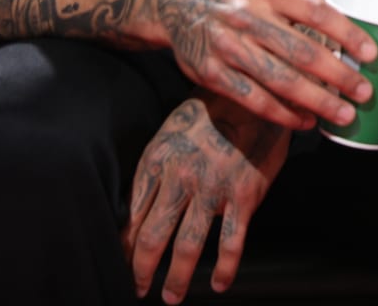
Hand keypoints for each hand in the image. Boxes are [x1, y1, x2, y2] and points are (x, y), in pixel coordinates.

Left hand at [124, 95, 290, 302]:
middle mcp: (180, 177)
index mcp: (157, 160)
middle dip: (141, 269)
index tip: (123, 261)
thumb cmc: (210, 110)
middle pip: (152, 236)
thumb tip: (138, 209)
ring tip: (170, 297)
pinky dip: (223, 268)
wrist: (254, 93)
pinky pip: (230, 242)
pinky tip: (218, 284)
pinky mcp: (243, 195)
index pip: (133, 214)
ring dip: (176, 279)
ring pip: (186, 246)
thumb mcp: (172, 131)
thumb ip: (157, 168)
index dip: (125, 244)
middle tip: (138, 288)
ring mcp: (212, 188)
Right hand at [149, 0, 377, 129]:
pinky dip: (283, 114)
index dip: (347, 34)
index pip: (316, 12)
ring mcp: (228, 47)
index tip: (372, 54)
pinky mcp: (211, 73)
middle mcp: (247, 17)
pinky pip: (254, 99)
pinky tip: (306, 121)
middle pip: (301, 52)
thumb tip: (345, 29)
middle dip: (338, 77)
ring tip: (343, 115)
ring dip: (317, 101)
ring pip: (280, 80)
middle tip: (365, 93)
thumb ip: (299, 1)